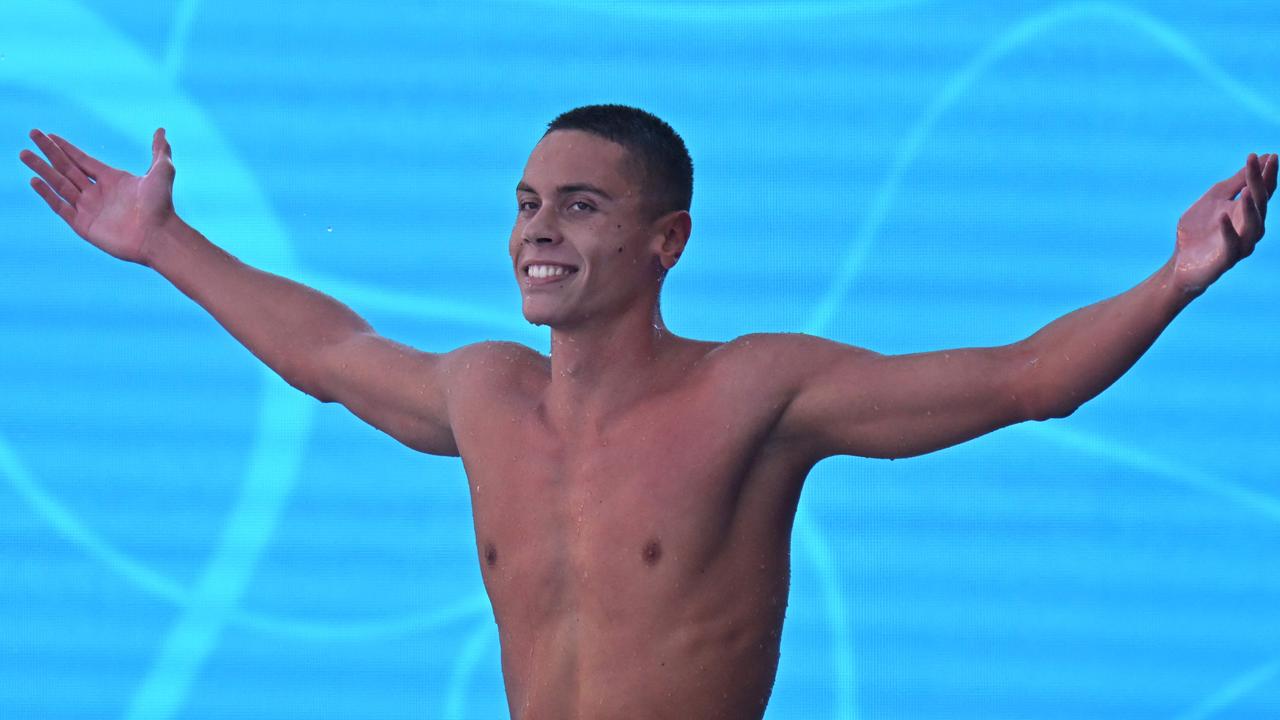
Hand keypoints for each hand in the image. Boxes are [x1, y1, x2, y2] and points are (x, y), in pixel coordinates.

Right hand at [19, 128, 176, 265]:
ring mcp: (90, 209)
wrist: (159, 236)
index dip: (66, 147)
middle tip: (32, 134)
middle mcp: (98, 193)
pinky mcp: (84, 226)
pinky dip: (47, 194)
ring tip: (24, 154)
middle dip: (49, 152)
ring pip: (59, 184)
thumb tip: (161, 130)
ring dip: (42, 169)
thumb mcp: (163, 171)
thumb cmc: (162, 205)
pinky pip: (60, 207)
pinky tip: (35, 180)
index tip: (49, 135)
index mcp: (113, 179)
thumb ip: (159, 150)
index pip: (82, 160)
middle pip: (67, 168)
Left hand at [1173, 152, 1276, 296]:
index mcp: (1248, 212)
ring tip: (1248, 190)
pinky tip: (1222, 216)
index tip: (1270, 155)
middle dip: (1260, 182)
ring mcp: (1241, 244)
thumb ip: (1234, 182)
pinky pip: (1231, 244)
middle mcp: (1250, 227)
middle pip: (1260, 203)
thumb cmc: (1200, 230)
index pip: (1263, 190)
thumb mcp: (1214, 199)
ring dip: (1251, 207)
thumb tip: (1258, 157)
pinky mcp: (1226, 259)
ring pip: (1253, 225)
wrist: (1181, 263)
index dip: (1267, 173)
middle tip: (1260, 162)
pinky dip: (1228, 230)